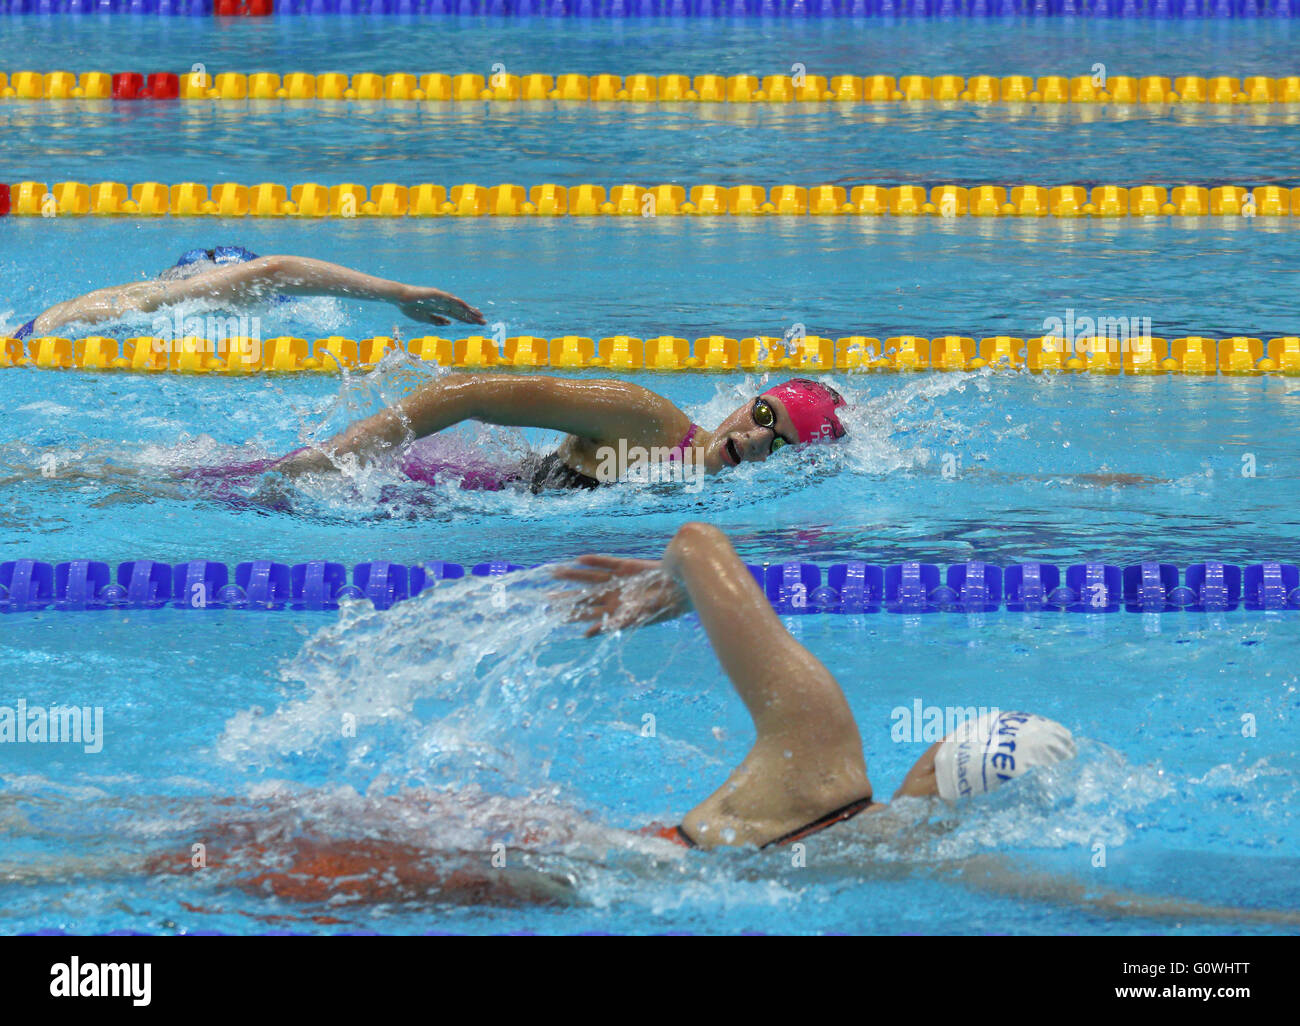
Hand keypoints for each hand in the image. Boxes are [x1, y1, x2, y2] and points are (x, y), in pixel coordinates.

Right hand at [399, 287, 486, 325]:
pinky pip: (450, 299)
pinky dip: (459, 303)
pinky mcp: (437, 294)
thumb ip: (437, 321)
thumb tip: (449, 323)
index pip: (457, 315)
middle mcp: (443, 303)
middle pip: (461, 311)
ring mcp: (441, 298)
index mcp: (440, 309)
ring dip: (469, 310)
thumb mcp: (425, 318)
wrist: (400, 298)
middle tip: (484, 322)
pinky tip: (467, 307)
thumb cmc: (409, 307)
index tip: (476, 324)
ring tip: (480, 315)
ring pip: (458, 305)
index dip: (467, 320)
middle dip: (472, 316)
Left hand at [552, 555, 687, 636]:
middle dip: (565, 596)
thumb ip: (611, 624)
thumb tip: (586, 634)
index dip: (569, 614)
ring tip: (554, 572)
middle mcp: (613, 596)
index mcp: (614, 612)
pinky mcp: (627, 566)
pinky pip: (607, 563)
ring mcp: (619, 580)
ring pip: (590, 577)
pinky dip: (594, 561)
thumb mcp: (635, 618)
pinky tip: (579, 559)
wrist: (682, 589)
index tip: (550, 615)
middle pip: (583, 596)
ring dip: (573, 575)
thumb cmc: (661, 608)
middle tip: (544, 597)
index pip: (586, 614)